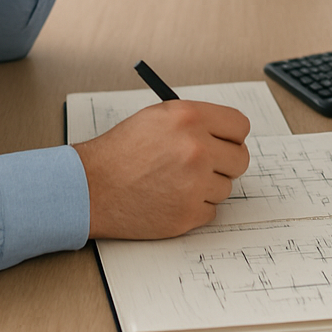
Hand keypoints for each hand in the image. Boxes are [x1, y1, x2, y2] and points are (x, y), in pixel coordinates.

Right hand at [73, 101, 251, 239]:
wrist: (91, 187)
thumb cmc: (119, 152)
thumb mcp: (157, 118)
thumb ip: (195, 121)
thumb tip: (225, 133)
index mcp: (189, 117)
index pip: (240, 126)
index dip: (232, 136)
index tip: (226, 142)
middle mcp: (196, 148)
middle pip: (240, 159)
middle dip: (224, 163)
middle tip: (204, 166)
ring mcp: (194, 183)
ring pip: (225, 187)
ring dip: (206, 187)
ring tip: (174, 182)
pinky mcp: (188, 213)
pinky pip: (211, 210)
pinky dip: (194, 207)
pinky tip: (169, 198)